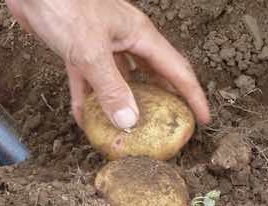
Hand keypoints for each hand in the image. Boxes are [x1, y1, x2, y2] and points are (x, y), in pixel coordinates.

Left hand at [6, 0, 210, 127]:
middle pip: (151, 75)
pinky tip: (86, 122)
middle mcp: (124, 40)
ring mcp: (100, 45)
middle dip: (161, 101)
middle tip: (168, 127)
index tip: (202, 119)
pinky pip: (87, 82)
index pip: (176, 70)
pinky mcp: (76, 50)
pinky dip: (88, 101)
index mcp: (139, 35)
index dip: (192, 95)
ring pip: (119, 81)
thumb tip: (129, 121)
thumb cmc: (64, 6)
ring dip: (123, 104)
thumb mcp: (90, 51)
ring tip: (130, 131)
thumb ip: (111, 87)